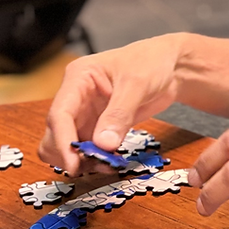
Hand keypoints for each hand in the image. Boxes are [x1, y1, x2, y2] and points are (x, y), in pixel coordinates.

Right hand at [39, 36, 184, 174]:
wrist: (171, 67)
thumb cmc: (152, 62)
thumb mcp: (137, 84)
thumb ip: (119, 114)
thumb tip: (103, 144)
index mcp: (78, 78)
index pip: (60, 113)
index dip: (63, 141)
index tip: (73, 163)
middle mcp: (76, 97)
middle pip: (56, 133)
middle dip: (71, 154)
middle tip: (96, 165)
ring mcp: (86, 114)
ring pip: (68, 146)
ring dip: (82, 160)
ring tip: (107, 165)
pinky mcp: (97, 128)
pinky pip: (87, 151)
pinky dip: (94, 161)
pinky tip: (111, 163)